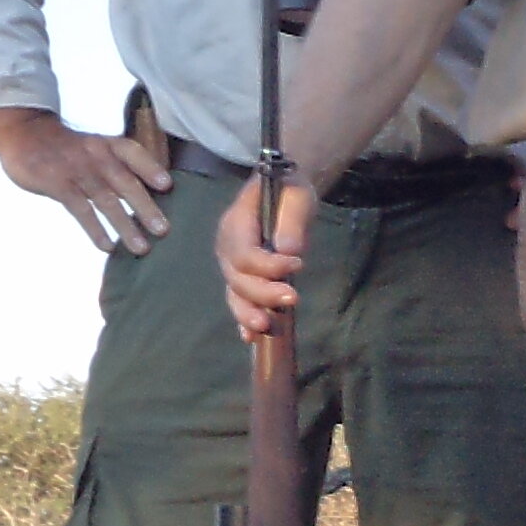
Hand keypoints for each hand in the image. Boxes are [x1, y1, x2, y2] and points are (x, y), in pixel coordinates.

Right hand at [0, 106, 171, 253]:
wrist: (23, 132)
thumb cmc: (67, 147)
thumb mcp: (94, 146)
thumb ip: (117, 166)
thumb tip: (149, 197)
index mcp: (107, 144)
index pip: (133, 153)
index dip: (150, 168)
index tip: (168, 186)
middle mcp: (96, 155)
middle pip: (125, 182)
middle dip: (145, 207)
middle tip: (163, 230)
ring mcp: (76, 170)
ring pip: (105, 200)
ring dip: (125, 225)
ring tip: (141, 247)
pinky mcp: (57, 184)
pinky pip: (80, 209)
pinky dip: (95, 229)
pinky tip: (108, 246)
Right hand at [216, 170, 321, 340]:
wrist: (285, 190)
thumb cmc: (290, 188)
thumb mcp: (296, 193)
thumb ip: (291, 220)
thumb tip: (287, 250)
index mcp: (237, 221)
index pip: (245, 252)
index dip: (268, 265)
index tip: (297, 263)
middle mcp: (227, 245)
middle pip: (237, 277)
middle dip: (263, 293)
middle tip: (293, 298)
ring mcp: (231, 263)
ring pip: (235, 293)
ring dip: (248, 312)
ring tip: (266, 327)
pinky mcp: (241, 277)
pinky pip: (238, 299)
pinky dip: (244, 319)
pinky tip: (251, 337)